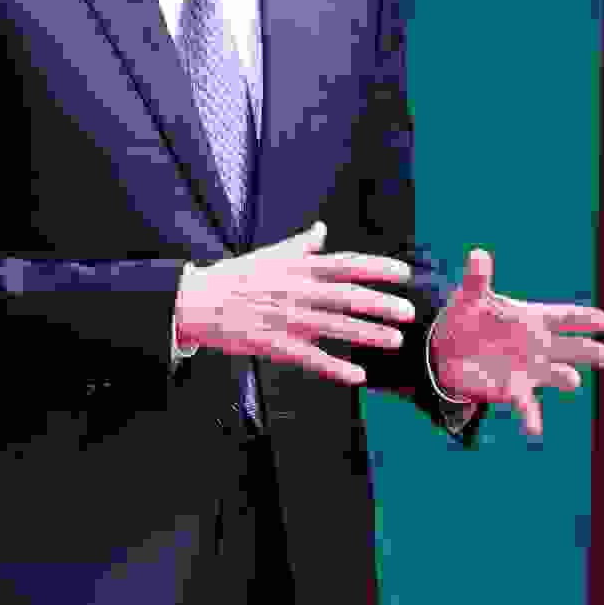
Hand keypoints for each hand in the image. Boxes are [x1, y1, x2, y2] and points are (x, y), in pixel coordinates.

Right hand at [174, 221, 416, 383]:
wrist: (195, 300)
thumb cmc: (235, 276)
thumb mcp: (270, 255)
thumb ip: (302, 245)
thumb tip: (322, 229)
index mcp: (298, 268)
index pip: (346, 264)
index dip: (377, 268)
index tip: (404, 274)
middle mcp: (297, 291)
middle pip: (346, 296)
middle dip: (381, 304)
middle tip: (408, 312)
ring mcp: (286, 318)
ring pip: (334, 327)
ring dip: (368, 334)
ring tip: (395, 340)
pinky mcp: (274, 343)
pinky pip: (310, 357)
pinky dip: (335, 367)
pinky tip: (358, 375)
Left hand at [425, 246, 603, 438]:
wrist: (448, 351)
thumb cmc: (467, 319)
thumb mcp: (470, 299)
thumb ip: (477, 280)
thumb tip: (478, 254)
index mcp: (533, 318)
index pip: (563, 316)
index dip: (583, 318)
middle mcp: (538, 345)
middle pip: (570, 347)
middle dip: (588, 351)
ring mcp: (530, 369)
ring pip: (556, 374)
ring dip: (564, 377)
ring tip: (571, 380)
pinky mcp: (515, 389)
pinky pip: (528, 404)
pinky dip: (531, 416)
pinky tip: (534, 429)